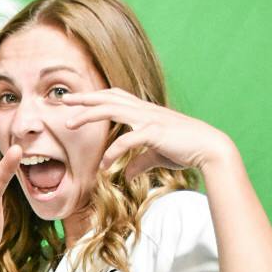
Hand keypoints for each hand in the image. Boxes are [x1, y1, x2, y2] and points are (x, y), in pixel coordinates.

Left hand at [61, 88, 232, 177]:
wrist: (209, 149)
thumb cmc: (184, 150)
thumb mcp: (156, 156)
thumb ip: (139, 162)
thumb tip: (126, 174)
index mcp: (144, 111)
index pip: (114, 98)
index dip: (94, 97)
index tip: (75, 100)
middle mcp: (144, 110)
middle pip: (108, 98)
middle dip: (84, 98)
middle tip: (62, 100)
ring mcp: (149, 118)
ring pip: (112, 109)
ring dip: (89, 115)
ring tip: (70, 124)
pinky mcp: (155, 132)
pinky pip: (127, 139)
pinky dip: (113, 151)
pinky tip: (103, 165)